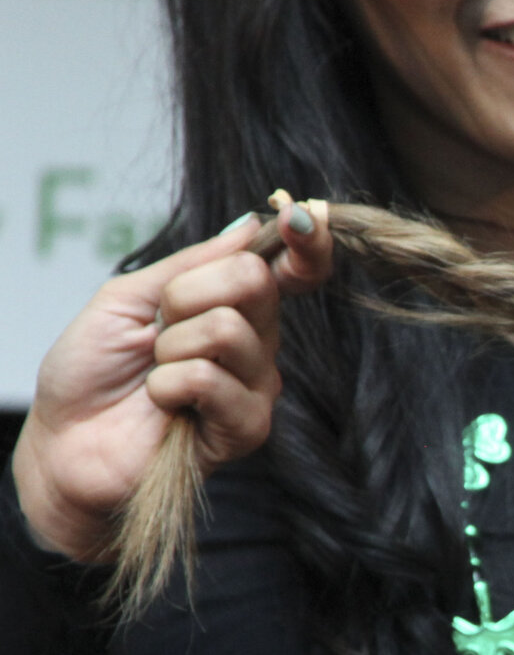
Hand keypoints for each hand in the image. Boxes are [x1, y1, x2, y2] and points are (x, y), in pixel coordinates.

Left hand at [13, 200, 333, 560]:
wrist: (66, 440)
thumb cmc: (91, 372)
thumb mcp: (127, 298)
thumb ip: (188, 264)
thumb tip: (247, 225)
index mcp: (234, 308)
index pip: (292, 270)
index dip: (306, 241)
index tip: (299, 215)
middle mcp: (257, 344)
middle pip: (254, 281)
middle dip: (185, 295)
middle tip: (158, 329)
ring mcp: (257, 387)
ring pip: (229, 330)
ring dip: (170, 347)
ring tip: (155, 374)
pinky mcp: (247, 428)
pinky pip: (212, 379)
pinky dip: (169, 384)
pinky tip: (163, 404)